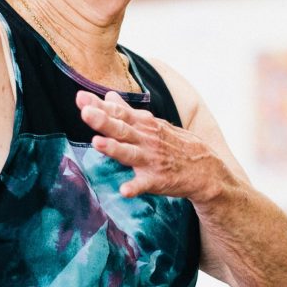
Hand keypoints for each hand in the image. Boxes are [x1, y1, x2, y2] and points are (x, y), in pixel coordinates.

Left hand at [76, 90, 222, 200]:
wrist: (206, 169)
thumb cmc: (173, 144)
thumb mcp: (152, 124)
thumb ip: (127, 111)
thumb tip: (108, 95)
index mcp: (142, 125)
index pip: (117, 112)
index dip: (98, 105)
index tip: (80, 97)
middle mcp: (145, 140)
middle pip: (121, 129)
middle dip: (103, 120)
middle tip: (85, 113)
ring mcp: (151, 160)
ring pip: (129, 153)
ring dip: (113, 148)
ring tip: (96, 143)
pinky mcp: (157, 180)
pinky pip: (144, 185)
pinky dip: (134, 187)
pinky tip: (124, 191)